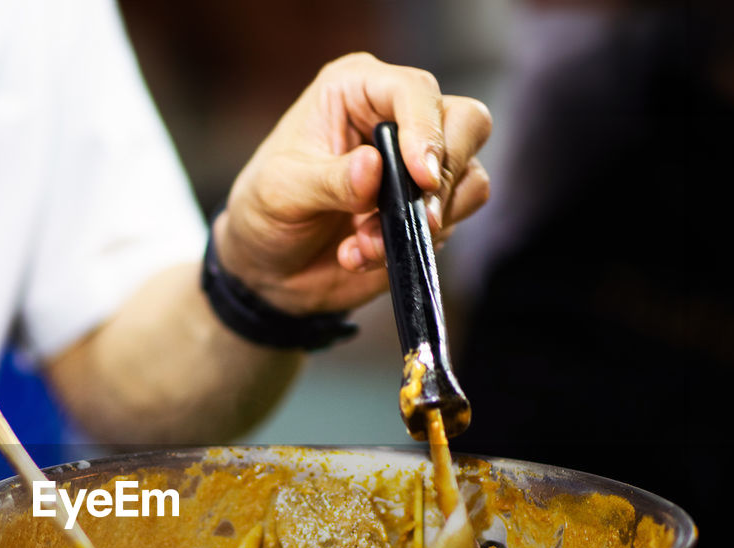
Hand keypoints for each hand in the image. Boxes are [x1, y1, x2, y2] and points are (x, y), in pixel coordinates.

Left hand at [214, 53, 492, 315]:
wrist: (268, 271)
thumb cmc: (265, 214)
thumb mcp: (282, 192)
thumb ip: (330, 181)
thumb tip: (374, 168)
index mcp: (355, 90)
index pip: (415, 91)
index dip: (426, 131)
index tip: (421, 177)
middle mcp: (395, 118)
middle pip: (466, 123)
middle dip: (445, 174)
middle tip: (417, 216)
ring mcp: (417, 166)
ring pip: (469, 176)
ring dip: (425, 220)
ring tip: (364, 245)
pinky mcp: (426, 208)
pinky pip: (453, 221)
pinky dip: (418, 244)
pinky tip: (365, 256)